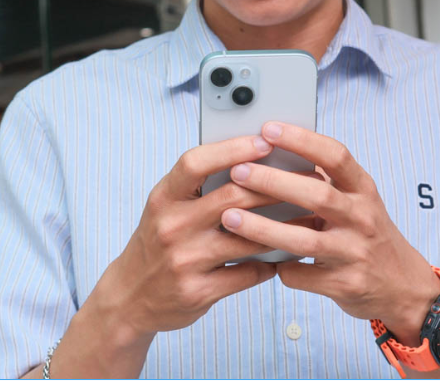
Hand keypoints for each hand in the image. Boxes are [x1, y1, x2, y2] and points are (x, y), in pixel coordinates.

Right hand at [83, 135, 288, 348]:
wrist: (129, 297)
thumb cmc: (157, 243)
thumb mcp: (166, 208)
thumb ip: (198, 188)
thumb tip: (251, 161)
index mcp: (163, 198)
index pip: (195, 163)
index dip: (231, 149)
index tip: (264, 142)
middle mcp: (171, 226)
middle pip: (231, 198)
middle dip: (274, 187)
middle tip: (307, 181)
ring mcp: (184, 261)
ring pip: (247, 239)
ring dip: (284, 229)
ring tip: (309, 219)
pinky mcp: (197, 291)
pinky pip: (247, 274)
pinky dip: (270, 264)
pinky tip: (284, 255)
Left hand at [220, 122, 439, 345]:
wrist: (402, 286)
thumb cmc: (366, 235)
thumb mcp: (356, 202)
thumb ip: (324, 181)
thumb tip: (272, 152)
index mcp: (363, 190)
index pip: (336, 155)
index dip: (302, 139)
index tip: (269, 129)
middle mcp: (362, 218)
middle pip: (317, 194)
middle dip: (273, 182)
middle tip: (238, 172)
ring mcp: (355, 252)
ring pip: (304, 239)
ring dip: (263, 229)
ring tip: (230, 218)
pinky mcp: (344, 284)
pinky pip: (301, 275)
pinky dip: (277, 267)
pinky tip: (256, 259)